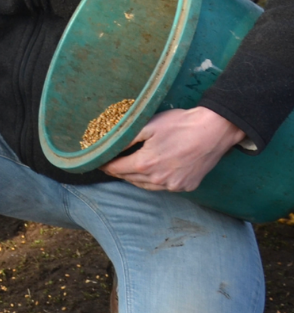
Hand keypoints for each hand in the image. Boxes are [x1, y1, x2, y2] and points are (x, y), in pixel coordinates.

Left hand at [100, 106, 245, 191]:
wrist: (213, 131)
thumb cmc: (179, 125)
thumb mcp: (147, 126)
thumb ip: (126, 139)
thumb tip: (109, 146)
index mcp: (145, 164)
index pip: (116, 169)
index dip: (105, 165)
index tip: (99, 162)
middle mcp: (157, 180)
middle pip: (129, 179)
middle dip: (119, 171)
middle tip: (112, 163)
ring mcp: (173, 185)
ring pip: (145, 186)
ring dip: (135, 178)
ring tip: (129, 168)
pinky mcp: (186, 186)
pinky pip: (163, 187)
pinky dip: (154, 181)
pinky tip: (153, 171)